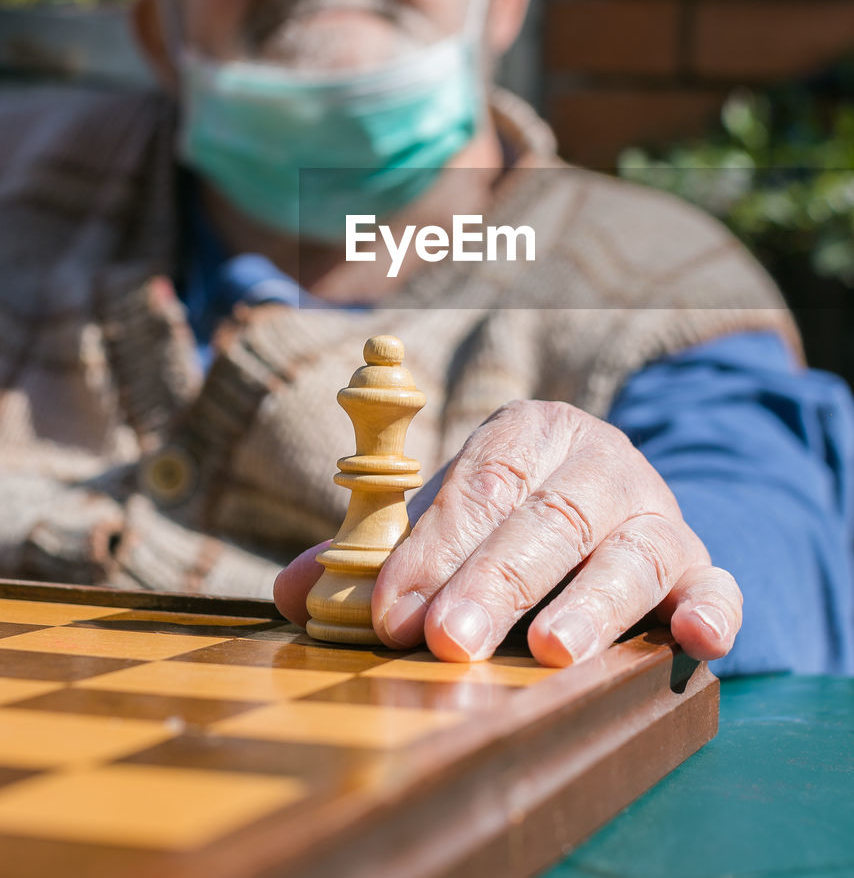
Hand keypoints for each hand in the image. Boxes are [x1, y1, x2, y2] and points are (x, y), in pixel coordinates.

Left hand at [273, 400, 741, 665]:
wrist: (607, 494)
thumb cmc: (511, 511)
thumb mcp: (449, 515)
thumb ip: (380, 548)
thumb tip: (292, 591)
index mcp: (530, 434)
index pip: (480, 486)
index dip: (434, 547)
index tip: (389, 612)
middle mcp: (598, 464)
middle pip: (548, 520)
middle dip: (495, 582)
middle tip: (449, 640)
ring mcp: (654, 512)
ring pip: (630, 553)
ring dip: (592, 603)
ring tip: (553, 651)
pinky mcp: (698, 562)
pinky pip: (717, 583)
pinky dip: (713, 610)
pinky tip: (696, 641)